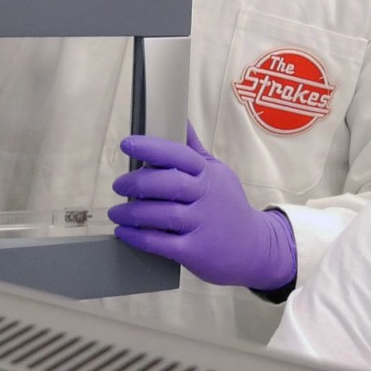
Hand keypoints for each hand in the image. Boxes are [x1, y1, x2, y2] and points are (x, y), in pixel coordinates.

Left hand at [107, 127, 296, 290]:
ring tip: (116, 213)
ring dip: (132, 212)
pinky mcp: (195, 251)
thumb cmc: (228, 207)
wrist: (255, 248)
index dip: (152, 148)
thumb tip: (181, 119)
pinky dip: (138, 237)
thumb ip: (195, 150)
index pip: (179, 155)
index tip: (127, 144)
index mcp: (208, 174)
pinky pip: (160, 242)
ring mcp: (202, 224)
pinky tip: (124, 232)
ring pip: (161, 214)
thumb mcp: (218, 174)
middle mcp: (206, 196)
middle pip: (168, 183)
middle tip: (119, 185)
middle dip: (137, 182)